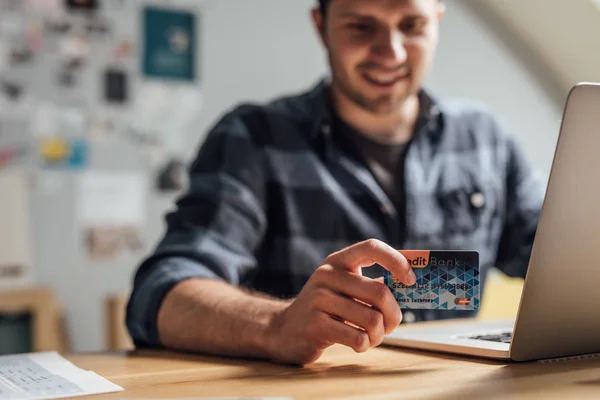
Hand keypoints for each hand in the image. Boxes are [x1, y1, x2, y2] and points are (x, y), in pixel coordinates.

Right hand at [265, 239, 415, 364]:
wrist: (282, 329)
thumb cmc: (324, 309)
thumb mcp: (343, 289)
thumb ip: (371, 285)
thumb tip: (409, 285)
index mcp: (338, 261)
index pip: (372, 247)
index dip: (397, 261)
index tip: (411, 280)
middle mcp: (327, 275)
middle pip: (380, 291)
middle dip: (394, 314)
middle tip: (391, 325)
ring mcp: (319, 299)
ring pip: (372, 319)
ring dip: (379, 334)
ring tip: (371, 337)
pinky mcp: (315, 325)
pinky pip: (358, 338)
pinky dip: (365, 345)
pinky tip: (357, 344)